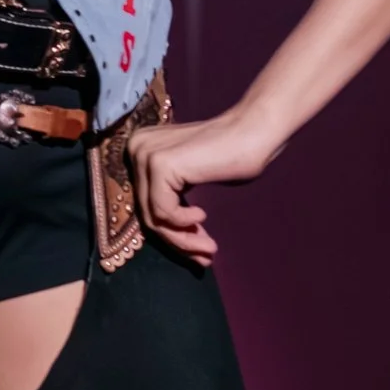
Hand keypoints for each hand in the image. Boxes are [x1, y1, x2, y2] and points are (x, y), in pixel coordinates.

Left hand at [128, 106, 275, 265]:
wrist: (253, 132)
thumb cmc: (231, 156)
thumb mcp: (190, 180)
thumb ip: (172, 199)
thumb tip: (171, 240)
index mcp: (141, 150)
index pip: (147, 204)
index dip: (172, 234)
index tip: (197, 252)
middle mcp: (136, 149)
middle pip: (148, 213)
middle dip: (178, 241)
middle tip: (204, 257)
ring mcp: (145, 154)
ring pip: (154, 218)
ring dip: (183, 240)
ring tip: (209, 250)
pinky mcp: (159, 164)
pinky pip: (163, 211)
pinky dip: (182, 223)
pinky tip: (201, 217)